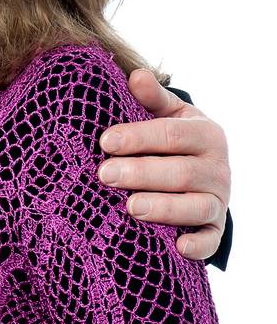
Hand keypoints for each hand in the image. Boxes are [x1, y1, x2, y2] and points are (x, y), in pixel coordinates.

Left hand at [98, 69, 229, 260]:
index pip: (172, 134)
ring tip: (131, 208)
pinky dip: (198, 245)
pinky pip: (211, 239)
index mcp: (204, 134)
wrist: (202, 172)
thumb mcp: (168, 114)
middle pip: (180, 172)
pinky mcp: (215, 228)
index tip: (105, 141)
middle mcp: (217, 167)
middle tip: (105, 174)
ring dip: (165, 208)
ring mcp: (218, 199)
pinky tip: (178, 247)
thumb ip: (151, 98)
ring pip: (196, 206)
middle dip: (141, 173)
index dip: (139, 136)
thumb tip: (135, 75)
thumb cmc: (173, 140)